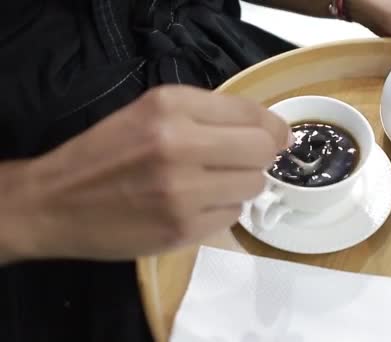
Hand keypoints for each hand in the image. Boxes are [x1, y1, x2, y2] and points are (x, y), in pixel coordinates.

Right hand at [19, 86, 289, 260]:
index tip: (277, 137)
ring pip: (253, 186)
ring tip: (208, 184)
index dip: (273, 128)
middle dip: (260, 156)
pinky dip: (222, 211)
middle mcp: (179, 145)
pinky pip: (233, 216)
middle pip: (262, 151)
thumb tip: (270, 131)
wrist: (55, 202)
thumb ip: (209, 114)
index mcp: (170, 107)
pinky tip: (194, 206)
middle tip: (241, 161)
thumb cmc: (106, 152)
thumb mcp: (150, 112)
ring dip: (240, 185)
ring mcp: (183, 191)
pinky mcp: (183, 229)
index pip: (252, 115)